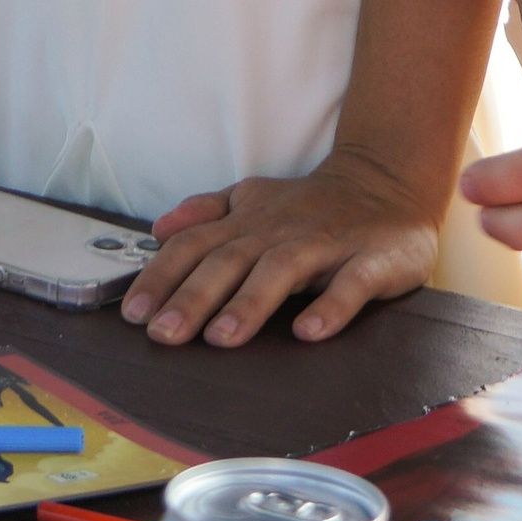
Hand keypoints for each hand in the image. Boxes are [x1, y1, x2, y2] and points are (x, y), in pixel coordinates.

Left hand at [121, 148, 440, 348]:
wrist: (387, 183)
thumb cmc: (311, 205)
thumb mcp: (253, 199)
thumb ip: (206, 213)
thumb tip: (158, 229)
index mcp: (248, 221)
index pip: (195, 245)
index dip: (162, 276)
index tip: (133, 314)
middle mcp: (280, 231)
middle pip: (230, 261)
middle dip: (193, 298)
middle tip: (164, 335)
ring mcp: (326, 244)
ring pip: (282, 271)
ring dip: (250, 303)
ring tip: (222, 337)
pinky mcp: (370, 261)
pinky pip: (350, 284)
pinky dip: (329, 307)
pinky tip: (307, 331)